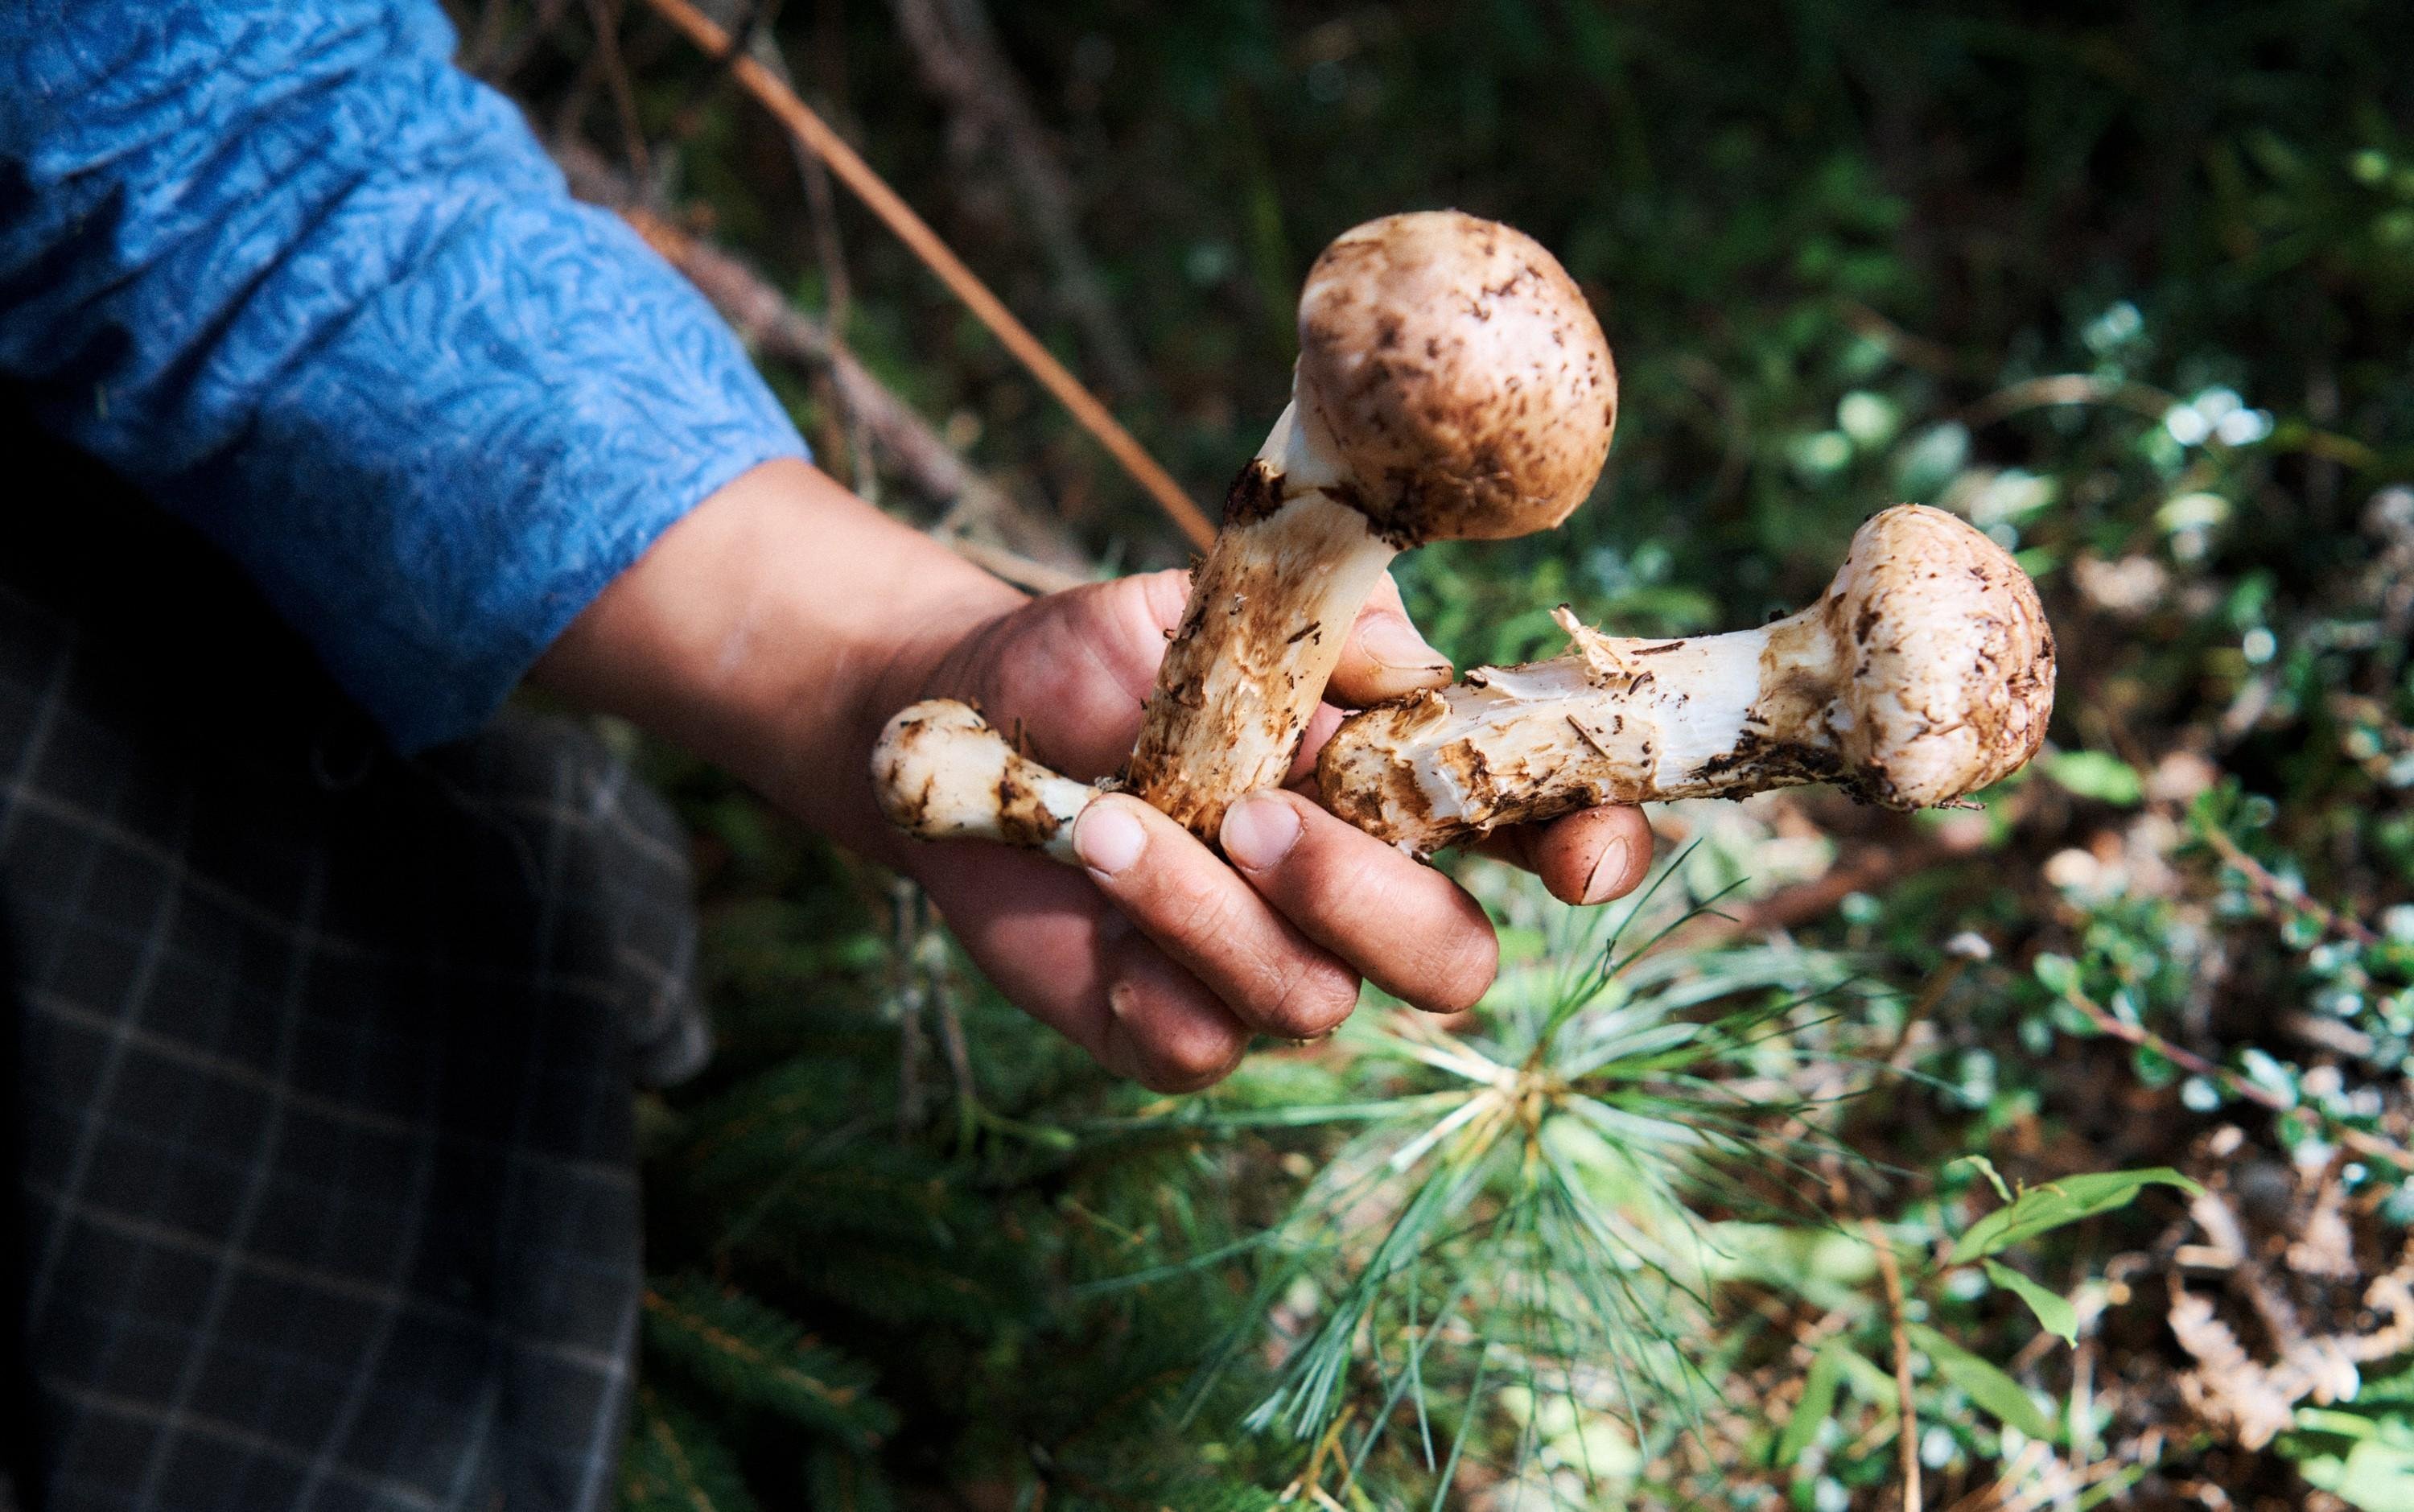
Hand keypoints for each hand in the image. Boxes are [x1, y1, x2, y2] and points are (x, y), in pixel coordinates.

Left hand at [893, 569, 1652, 1090]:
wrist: (958, 722)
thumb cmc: (1102, 660)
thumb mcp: (1208, 612)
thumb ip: (1325, 629)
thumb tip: (1418, 670)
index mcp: (1398, 789)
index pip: (1538, 836)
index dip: (1590, 855)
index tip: (1579, 862)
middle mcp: (1355, 895)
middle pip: (1451, 960)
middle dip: (1365, 894)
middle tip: (1253, 816)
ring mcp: (1268, 970)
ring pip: (1315, 998)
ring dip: (1211, 910)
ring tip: (1107, 822)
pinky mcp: (1173, 1031)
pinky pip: (1204, 1046)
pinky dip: (1153, 973)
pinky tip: (1088, 896)